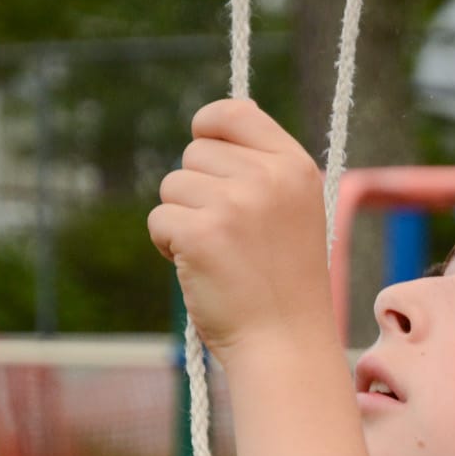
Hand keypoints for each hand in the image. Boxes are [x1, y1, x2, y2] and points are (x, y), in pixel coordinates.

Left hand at [147, 99, 331, 362]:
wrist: (285, 344)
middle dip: (196, 190)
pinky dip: (168, 245)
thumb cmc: (284, 283)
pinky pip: (159, 219)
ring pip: (172, 186)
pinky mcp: (200, 233)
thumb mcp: (293, 211)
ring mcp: (234, 204)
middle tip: (225, 234)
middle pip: (195, 152)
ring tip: (217, 255)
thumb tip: (221, 118)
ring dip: (181, 219)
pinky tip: (199, 269)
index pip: (235, 111)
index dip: (209, 126)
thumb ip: (262, 166)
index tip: (205, 147)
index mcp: (295, 168)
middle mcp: (267, 179)